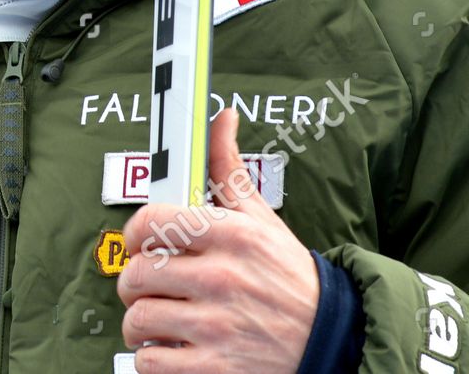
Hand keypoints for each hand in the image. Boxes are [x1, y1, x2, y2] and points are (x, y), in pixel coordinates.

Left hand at [116, 109, 319, 372]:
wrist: (334, 340)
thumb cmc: (291, 279)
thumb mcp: (263, 220)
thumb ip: (230, 169)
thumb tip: (221, 119)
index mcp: (231, 237)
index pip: (150, 222)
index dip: (134, 233)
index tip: (138, 242)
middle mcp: (222, 278)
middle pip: (136, 274)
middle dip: (135, 282)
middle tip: (149, 286)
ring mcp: (217, 327)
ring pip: (137, 318)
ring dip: (141, 322)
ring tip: (161, 318)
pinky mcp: (213, 368)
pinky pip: (149, 361)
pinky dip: (152, 357)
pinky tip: (171, 346)